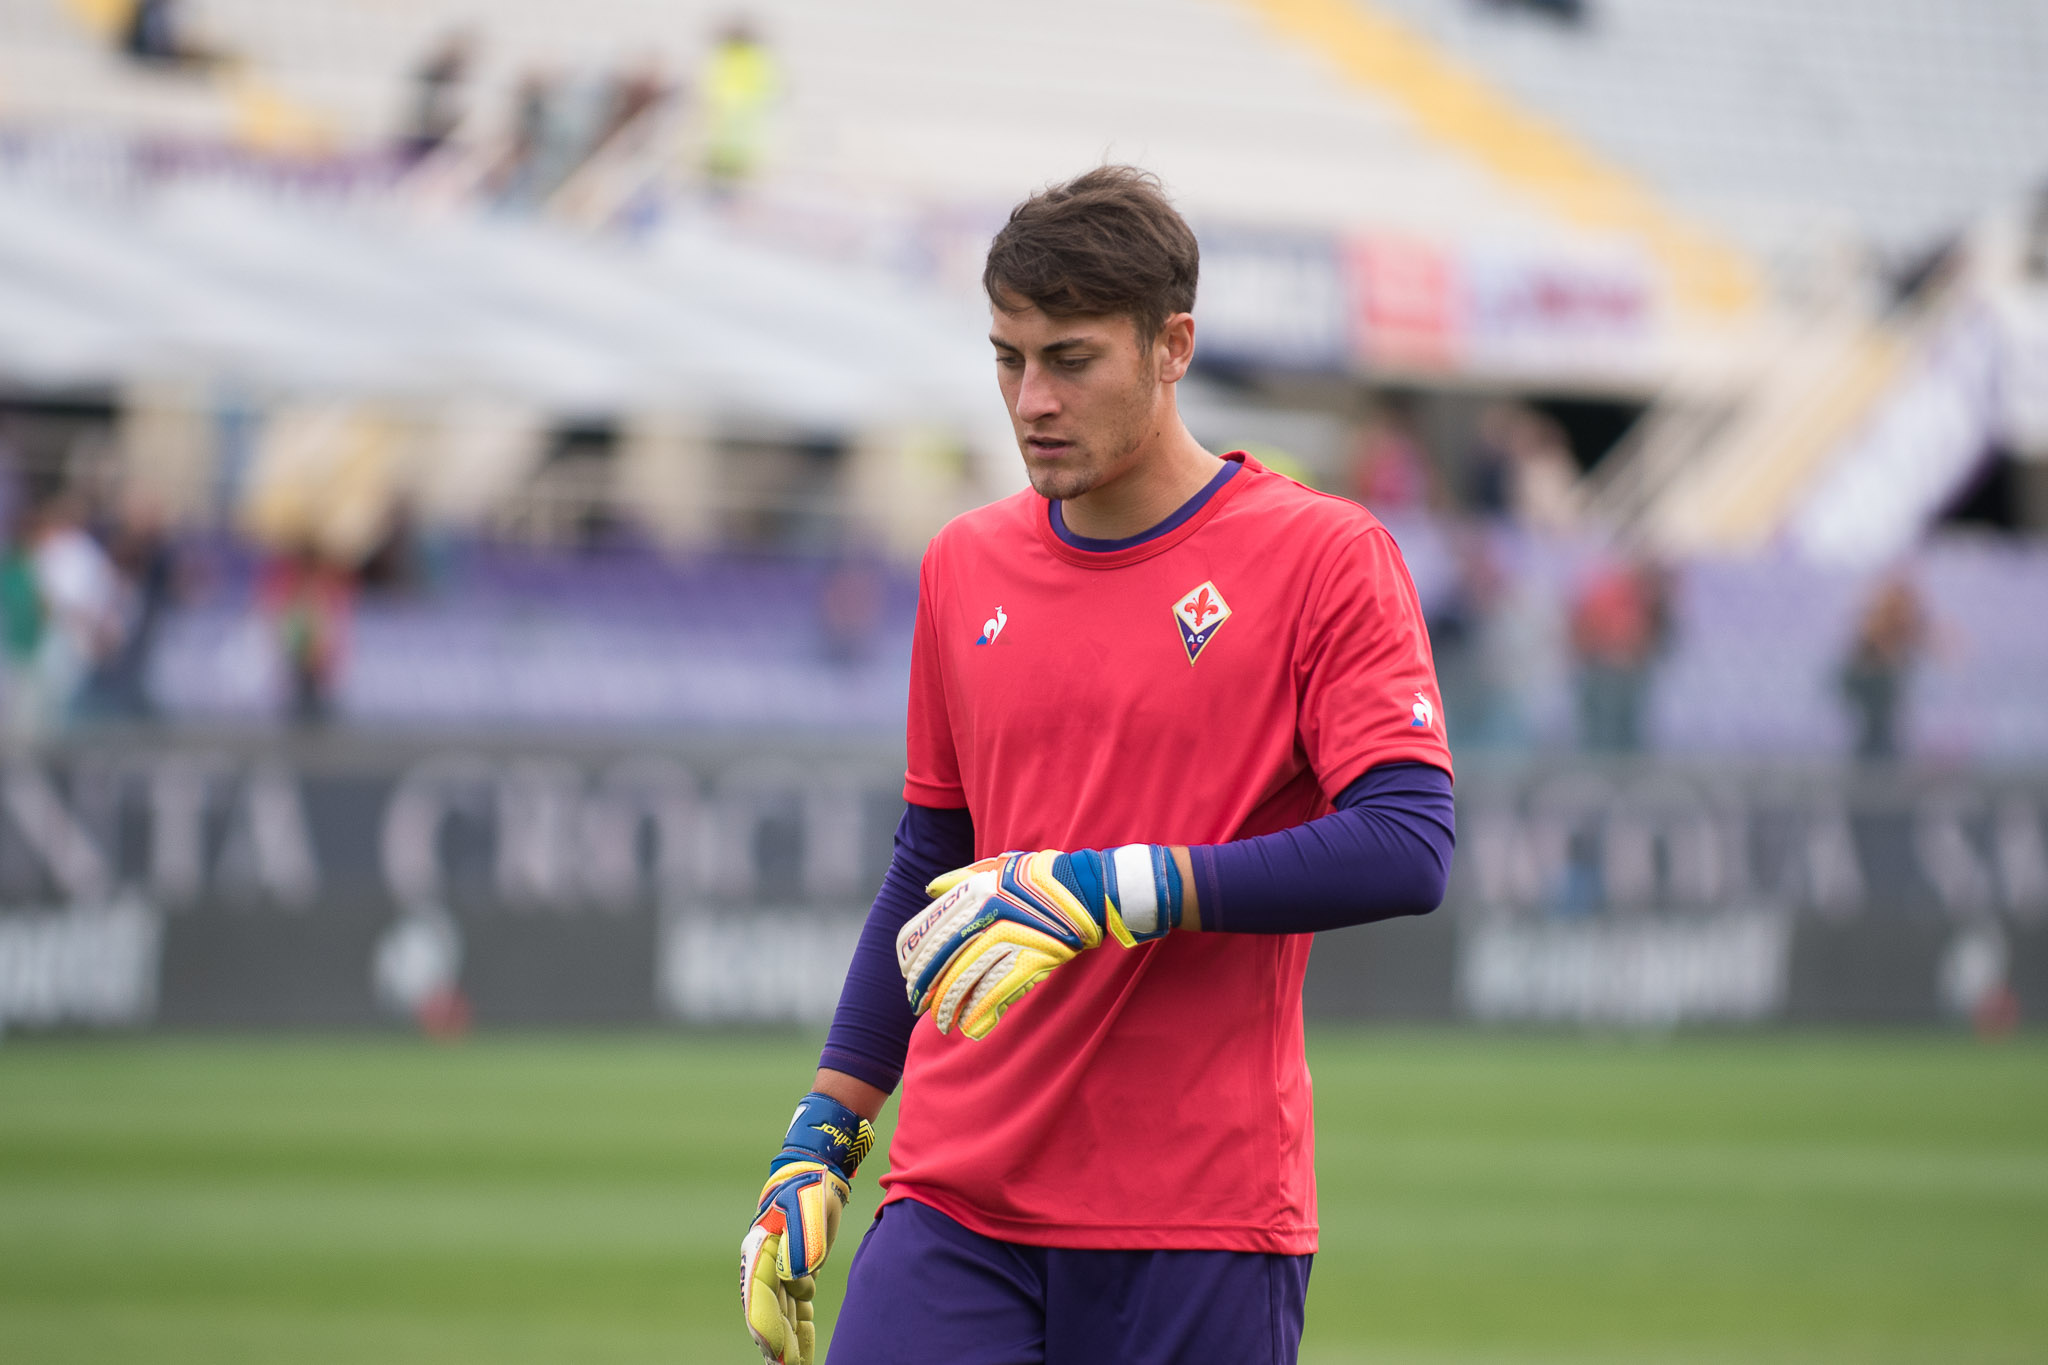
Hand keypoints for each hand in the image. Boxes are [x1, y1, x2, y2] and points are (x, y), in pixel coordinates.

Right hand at [742, 1092, 875, 1364]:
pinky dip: (801, 1329)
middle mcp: (766, 1266)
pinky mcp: (797, 1271)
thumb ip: (800, 1242)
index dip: (767, 1328)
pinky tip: (805, 1349)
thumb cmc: (810, 1187)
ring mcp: (780, 1271)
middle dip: (778, 1345)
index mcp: (761, 1252)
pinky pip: (797, 1308)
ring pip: (783, 1315)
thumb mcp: (807, 1209)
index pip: (760, 1298)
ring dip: (789, 1343)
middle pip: (769, 1314)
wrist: (816, 1170)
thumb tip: (793, 1278)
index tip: (778, 1354)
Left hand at [895, 844, 1181, 1038]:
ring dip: (950, 1006)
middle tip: (917, 1006)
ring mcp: (1009, 938)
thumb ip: (961, 878)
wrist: (1087, 888)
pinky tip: (970, 1025)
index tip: (909, 976)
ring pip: (968, 979)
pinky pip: (999, 990)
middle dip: (926, 988)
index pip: (931, 932)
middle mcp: (986, 916)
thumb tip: (929, 889)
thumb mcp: (998, 865)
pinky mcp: (1031, 958)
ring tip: (941, 1024)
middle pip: (944, 960)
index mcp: (974, 893)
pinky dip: (982, 1011)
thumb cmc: (1042, 875)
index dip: (916, 959)